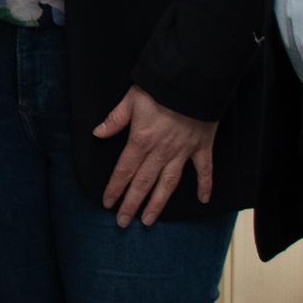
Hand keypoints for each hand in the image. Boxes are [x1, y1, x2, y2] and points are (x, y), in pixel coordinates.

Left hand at [93, 86, 216, 226]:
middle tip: (122, 222)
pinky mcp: (202, 147)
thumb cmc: (160, 87)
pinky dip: (205, 185)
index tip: (107, 204)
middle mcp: (161, 150)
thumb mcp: (131, 99)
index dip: (114, 188)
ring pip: (168, 184)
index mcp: (141, 139)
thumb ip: (115, 119)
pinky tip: (204, 200)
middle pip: (143, 183)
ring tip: (148, 220)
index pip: (124, 170)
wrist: (192, 80)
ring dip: (158, 204)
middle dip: (131, 204)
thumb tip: (97, 133)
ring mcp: (183, 151)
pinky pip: (204, 170)